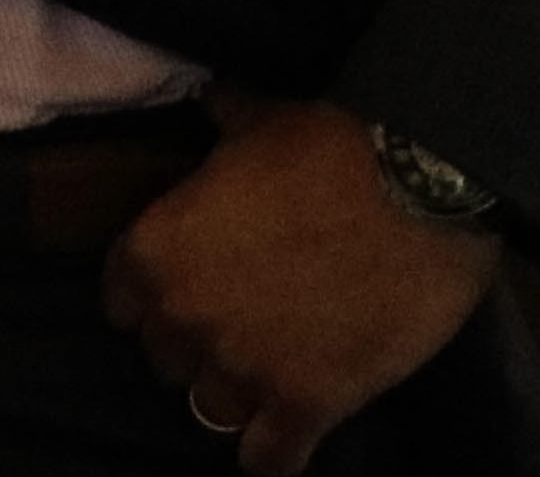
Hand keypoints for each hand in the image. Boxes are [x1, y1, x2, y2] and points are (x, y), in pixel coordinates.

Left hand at [103, 93, 498, 475]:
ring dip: (235, 393)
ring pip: (210, 410)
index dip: (151, 294)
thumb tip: (211, 100)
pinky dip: (276, 449)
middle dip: (196, 342)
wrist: (418, 187)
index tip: (181, 286)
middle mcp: (187, 316)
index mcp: (159, 246)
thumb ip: (220, 123)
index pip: (122, 300)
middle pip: (167, 358)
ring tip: (265, 371)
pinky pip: (269, 459)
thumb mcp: (257, 119)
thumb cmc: (328, 144)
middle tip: (237, 320)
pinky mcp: (307, 405)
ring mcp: (244, 367)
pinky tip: (292, 428)